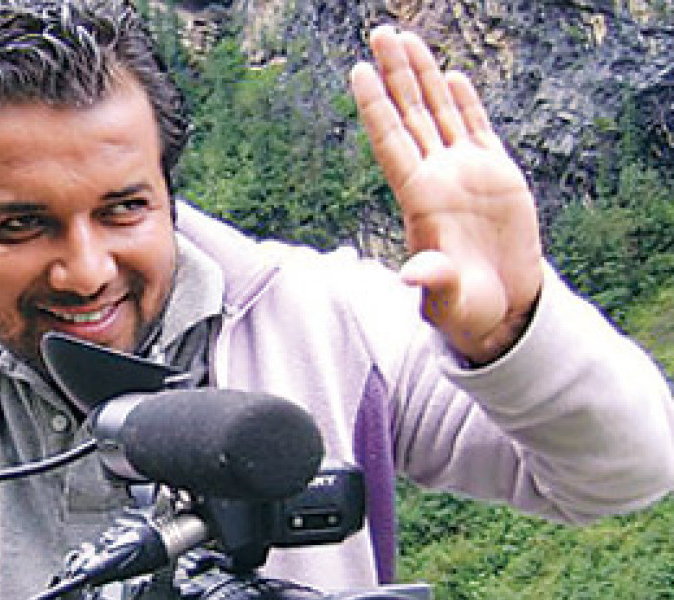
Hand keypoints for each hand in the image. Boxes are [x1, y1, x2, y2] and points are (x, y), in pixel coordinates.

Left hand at [351, 25, 544, 363]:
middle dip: (396, 74)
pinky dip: (464, 103)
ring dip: (424, 76)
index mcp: (419, 200)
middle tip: (380, 33)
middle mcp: (436, 178)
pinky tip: (451, 76)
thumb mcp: (448, 298)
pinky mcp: (496, 175)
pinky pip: (476, 129)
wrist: (501, 308)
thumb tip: (410, 276)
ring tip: (408, 38)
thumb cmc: (466, 308)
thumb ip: (431, 282)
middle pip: (410, 114)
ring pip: (438, 113)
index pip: (391, 142)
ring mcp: (465, 173)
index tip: (358, 71)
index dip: (376, 106)